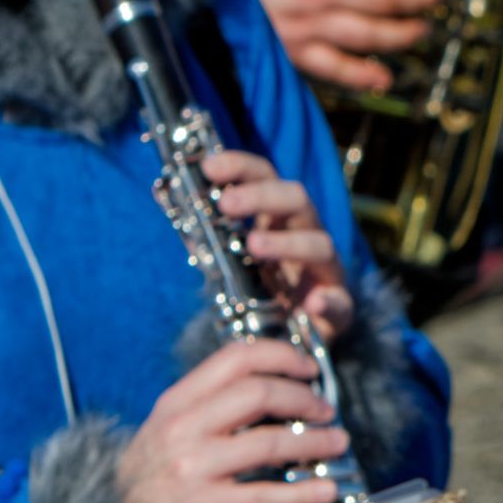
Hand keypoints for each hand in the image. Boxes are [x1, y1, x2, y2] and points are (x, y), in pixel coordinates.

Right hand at [116, 339, 350, 502]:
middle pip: (259, 394)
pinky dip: (305, 492)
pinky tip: (328, 488)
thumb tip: (277, 384)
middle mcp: (182, 428)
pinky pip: (266, 495)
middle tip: (326, 411)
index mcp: (177, 401)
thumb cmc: (153, 471)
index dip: (282, 356)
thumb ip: (213, 402)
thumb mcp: (171, 425)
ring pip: (270, 443)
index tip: (310, 368)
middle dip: (305, 399)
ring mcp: (192, 467)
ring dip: (316, 442)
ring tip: (338, 442)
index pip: (235, 358)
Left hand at [199, 149, 352, 333]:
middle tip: (226, 204)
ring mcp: (324, 271)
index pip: (265, 177)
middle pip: (297, 200)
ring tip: (254, 246)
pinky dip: (329, 301)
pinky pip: (340, 302)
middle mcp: (305, 235)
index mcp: (276, 218)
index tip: (209, 166)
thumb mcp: (224, 255)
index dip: (240, 166)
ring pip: (320, 245)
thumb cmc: (257, 287)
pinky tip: (313, 304)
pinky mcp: (337, 308)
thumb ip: (201, 231)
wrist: (286, 336)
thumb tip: (163, 195)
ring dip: (287, 242)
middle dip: (262, 197)